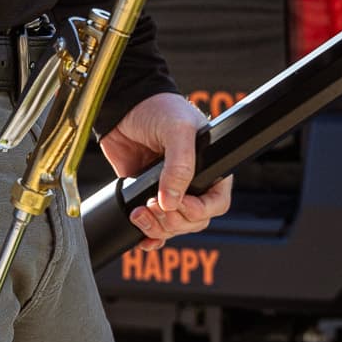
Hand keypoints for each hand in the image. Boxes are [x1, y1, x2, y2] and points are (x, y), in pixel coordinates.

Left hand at [100, 92, 231, 250]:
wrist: (124, 106)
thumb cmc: (159, 108)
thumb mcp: (177, 130)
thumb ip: (180, 166)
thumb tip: (170, 203)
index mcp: (209, 167)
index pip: (216, 203)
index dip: (199, 210)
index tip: (179, 202)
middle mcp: (192, 183)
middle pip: (194, 221)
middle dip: (174, 220)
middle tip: (153, 205)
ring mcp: (168, 192)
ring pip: (173, 227)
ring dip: (158, 228)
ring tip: (140, 212)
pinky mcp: (145, 196)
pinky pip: (154, 227)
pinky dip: (149, 235)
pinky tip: (141, 236)